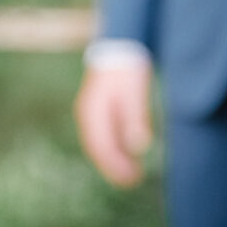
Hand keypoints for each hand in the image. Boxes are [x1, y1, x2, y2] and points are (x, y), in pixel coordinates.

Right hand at [74, 58, 155, 186]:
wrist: (118, 45)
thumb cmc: (127, 68)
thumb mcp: (133, 90)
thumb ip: (135, 117)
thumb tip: (138, 146)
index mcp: (92, 112)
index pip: (101, 147)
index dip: (115, 166)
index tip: (131, 179)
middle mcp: (88, 115)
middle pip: (98, 148)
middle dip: (114, 167)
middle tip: (133, 181)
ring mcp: (91, 112)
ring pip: (100, 143)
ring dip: (114, 159)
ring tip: (132, 173)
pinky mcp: (99, 109)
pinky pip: (104, 134)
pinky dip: (114, 147)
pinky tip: (128, 154)